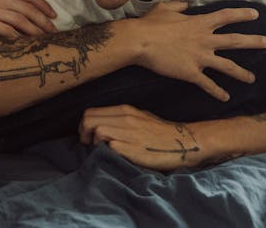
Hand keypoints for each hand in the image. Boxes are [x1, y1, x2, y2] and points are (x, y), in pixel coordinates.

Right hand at [0, 0, 56, 37]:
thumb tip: (15, 12)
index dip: (43, 4)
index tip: (53, 14)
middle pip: (27, 7)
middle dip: (43, 19)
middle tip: (54, 31)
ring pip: (20, 18)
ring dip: (35, 29)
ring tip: (44, 39)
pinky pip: (5, 29)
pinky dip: (17, 36)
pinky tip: (24, 44)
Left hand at [79, 105, 225, 170]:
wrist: (182, 142)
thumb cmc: (159, 132)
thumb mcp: (139, 117)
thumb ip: (120, 119)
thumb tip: (101, 125)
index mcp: (125, 110)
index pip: (90, 112)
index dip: (84, 126)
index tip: (88, 137)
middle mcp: (125, 118)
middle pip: (88, 120)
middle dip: (83, 134)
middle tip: (90, 144)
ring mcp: (129, 133)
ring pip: (96, 130)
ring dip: (93, 143)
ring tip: (101, 150)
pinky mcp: (133, 149)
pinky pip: (110, 147)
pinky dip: (106, 151)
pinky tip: (114, 156)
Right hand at [133, 1, 265, 101]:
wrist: (140, 42)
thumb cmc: (151, 24)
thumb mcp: (166, 8)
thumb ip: (180, 6)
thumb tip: (188, 4)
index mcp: (200, 23)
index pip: (226, 16)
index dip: (242, 15)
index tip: (256, 15)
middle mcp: (205, 40)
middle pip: (235, 41)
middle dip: (254, 42)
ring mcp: (200, 57)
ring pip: (228, 66)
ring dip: (242, 73)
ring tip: (253, 79)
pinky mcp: (191, 73)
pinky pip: (208, 84)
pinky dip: (218, 92)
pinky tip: (226, 98)